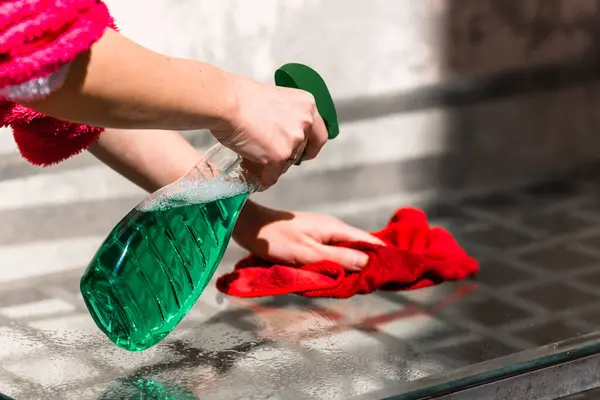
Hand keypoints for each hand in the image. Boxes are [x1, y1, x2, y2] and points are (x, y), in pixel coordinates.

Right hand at [211, 74, 328, 189]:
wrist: (225, 102)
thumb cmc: (240, 97)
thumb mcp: (275, 100)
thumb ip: (285, 117)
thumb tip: (281, 137)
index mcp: (307, 105)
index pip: (319, 134)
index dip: (310, 146)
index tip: (304, 152)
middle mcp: (305, 122)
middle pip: (301, 151)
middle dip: (286, 156)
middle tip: (268, 154)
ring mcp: (294, 140)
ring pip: (286, 164)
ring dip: (273, 166)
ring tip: (255, 160)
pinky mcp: (280, 156)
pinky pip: (273, 175)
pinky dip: (263, 178)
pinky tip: (254, 176)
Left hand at [233, 202, 384, 270]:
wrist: (250, 226)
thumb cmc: (275, 239)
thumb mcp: (306, 253)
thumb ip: (336, 258)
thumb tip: (367, 263)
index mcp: (335, 228)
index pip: (369, 241)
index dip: (382, 257)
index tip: (393, 273)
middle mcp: (332, 228)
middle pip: (359, 247)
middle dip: (368, 265)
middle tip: (376, 284)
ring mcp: (322, 233)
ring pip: (346, 251)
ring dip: (352, 266)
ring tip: (360, 284)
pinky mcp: (313, 239)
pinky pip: (333, 252)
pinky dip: (338, 264)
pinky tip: (338, 276)